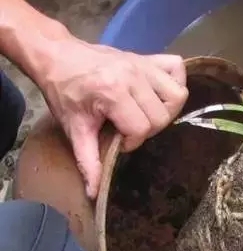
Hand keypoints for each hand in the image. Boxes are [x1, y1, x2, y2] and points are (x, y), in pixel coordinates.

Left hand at [40, 38, 188, 198]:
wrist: (57, 57)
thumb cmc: (65, 93)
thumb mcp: (74, 129)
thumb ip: (88, 161)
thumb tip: (95, 193)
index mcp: (112, 92)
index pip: (141, 128)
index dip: (131, 141)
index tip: (117, 138)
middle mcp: (132, 75)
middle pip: (162, 115)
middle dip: (148, 128)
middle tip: (129, 127)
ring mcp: (143, 64)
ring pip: (177, 94)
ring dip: (166, 109)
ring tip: (146, 113)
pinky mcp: (149, 57)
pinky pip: (177, 68)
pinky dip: (174, 81)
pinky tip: (158, 93)